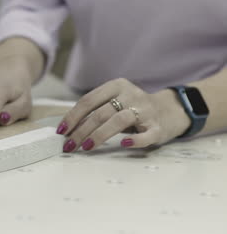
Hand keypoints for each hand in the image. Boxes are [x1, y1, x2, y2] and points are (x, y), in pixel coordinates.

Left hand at [57, 78, 190, 151]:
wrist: (171, 110)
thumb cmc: (134, 108)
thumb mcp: (114, 102)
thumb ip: (95, 110)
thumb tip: (67, 128)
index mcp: (116, 86)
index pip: (88, 100)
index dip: (72, 116)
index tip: (61, 131)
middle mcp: (131, 95)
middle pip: (100, 113)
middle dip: (81, 130)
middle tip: (69, 145)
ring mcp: (146, 111)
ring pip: (118, 121)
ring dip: (99, 135)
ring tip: (85, 147)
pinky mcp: (158, 127)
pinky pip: (146, 134)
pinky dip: (135, 140)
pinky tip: (123, 144)